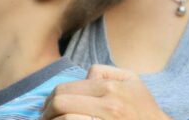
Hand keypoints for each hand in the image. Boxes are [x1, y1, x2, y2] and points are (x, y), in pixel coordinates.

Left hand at [40, 64, 169, 119]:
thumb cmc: (145, 109)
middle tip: (43, 117)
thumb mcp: (133, 82)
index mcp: (111, 88)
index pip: (66, 89)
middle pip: (61, 103)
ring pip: (66, 118)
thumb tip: (84, 75)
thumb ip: (106, 73)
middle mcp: (109, 106)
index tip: (46, 107)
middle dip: (47, 111)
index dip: (51, 98)